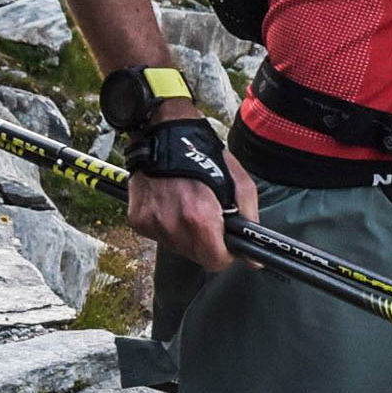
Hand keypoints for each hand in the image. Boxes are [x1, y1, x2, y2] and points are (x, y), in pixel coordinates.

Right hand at [125, 120, 252, 269]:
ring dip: (187, 235)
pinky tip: (171, 203)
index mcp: (198, 217)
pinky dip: (169, 225)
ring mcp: (151, 223)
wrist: (162, 131)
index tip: (228, 244)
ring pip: (178, 247)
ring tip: (188, 205)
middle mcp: (171, 224)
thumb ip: (248, 219)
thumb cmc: (203, 152)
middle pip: (197, 256)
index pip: (215, 261)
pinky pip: (160, 236)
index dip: (226, 255)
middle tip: (210, 218)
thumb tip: (254, 256)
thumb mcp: (239, 182)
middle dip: (208, 244)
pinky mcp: (137, 220)